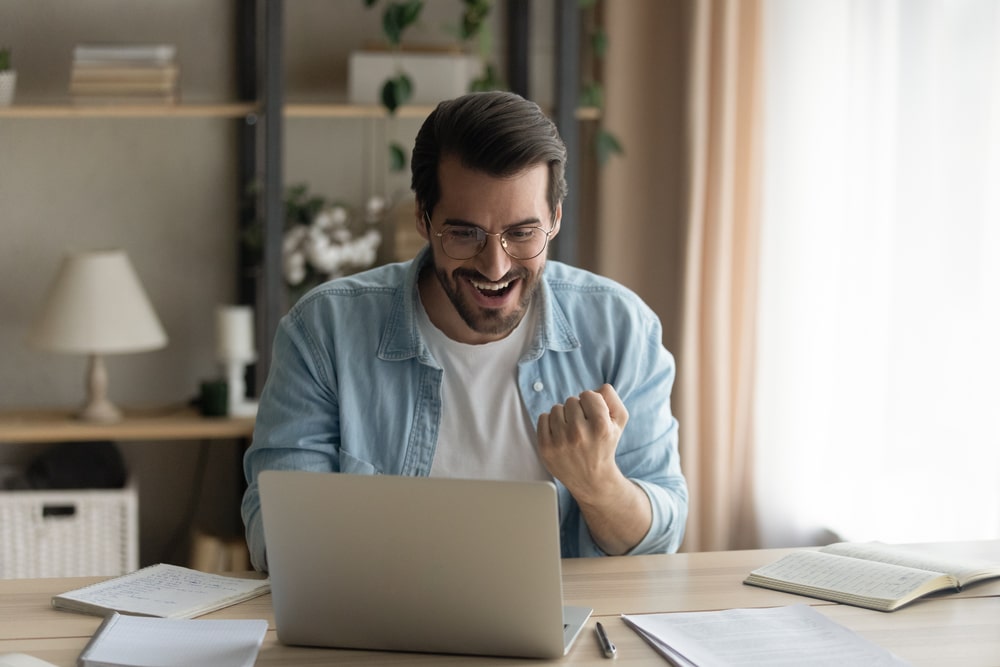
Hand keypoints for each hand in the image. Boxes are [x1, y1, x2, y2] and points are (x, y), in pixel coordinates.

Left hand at [536, 384, 629, 502]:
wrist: (591, 479)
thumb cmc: (604, 444)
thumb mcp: (619, 422)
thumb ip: (611, 398)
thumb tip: (595, 388)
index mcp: (600, 427)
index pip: (588, 394)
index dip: (591, 403)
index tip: (593, 416)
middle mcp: (579, 434)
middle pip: (571, 401)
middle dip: (577, 410)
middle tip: (583, 427)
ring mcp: (560, 442)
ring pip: (556, 408)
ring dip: (563, 416)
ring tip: (572, 432)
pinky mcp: (545, 448)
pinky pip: (543, 418)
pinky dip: (550, 423)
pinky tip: (560, 435)